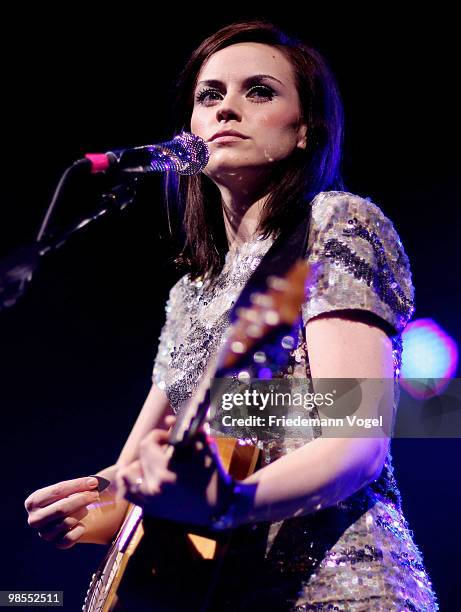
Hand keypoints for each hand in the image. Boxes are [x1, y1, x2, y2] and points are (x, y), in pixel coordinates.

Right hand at [24, 477, 100, 548]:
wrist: (73, 516)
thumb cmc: (71, 497)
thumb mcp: (70, 488)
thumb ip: (81, 484)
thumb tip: (94, 483)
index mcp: (34, 501)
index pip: (58, 491)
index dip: (78, 485)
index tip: (94, 482)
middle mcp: (35, 519)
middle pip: (61, 509)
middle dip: (82, 499)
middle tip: (95, 494)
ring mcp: (45, 534)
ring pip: (68, 522)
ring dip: (83, 512)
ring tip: (86, 508)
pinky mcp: (56, 544)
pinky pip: (71, 537)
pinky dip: (80, 529)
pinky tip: (82, 523)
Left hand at [116, 417, 233, 528]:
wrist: (218, 508)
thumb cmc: (212, 477)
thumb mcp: (204, 449)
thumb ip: (186, 431)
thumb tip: (169, 420)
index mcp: (166, 470)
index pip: (148, 443)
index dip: (158, 435)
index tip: (169, 438)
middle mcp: (153, 485)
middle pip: (140, 455)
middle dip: (153, 448)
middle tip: (165, 449)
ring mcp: (149, 499)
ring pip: (126, 474)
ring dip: (138, 464)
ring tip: (151, 463)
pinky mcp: (149, 508)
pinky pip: (127, 493)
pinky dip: (129, 482)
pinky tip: (140, 476)